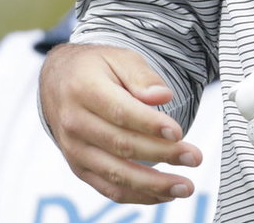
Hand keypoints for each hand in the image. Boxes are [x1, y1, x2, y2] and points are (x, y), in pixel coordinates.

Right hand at [38, 43, 203, 203]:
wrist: (58, 82)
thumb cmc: (96, 68)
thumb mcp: (120, 58)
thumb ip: (142, 77)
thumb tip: (163, 97)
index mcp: (84, 90)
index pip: (120, 112)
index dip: (150, 125)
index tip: (178, 133)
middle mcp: (75, 123)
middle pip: (121, 145)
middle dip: (162, 155)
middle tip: (194, 158)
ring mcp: (74, 149)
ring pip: (115, 173)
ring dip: (152, 184)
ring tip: (184, 186)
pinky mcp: (79, 167)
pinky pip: (107, 188)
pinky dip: (136, 195)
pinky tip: (163, 194)